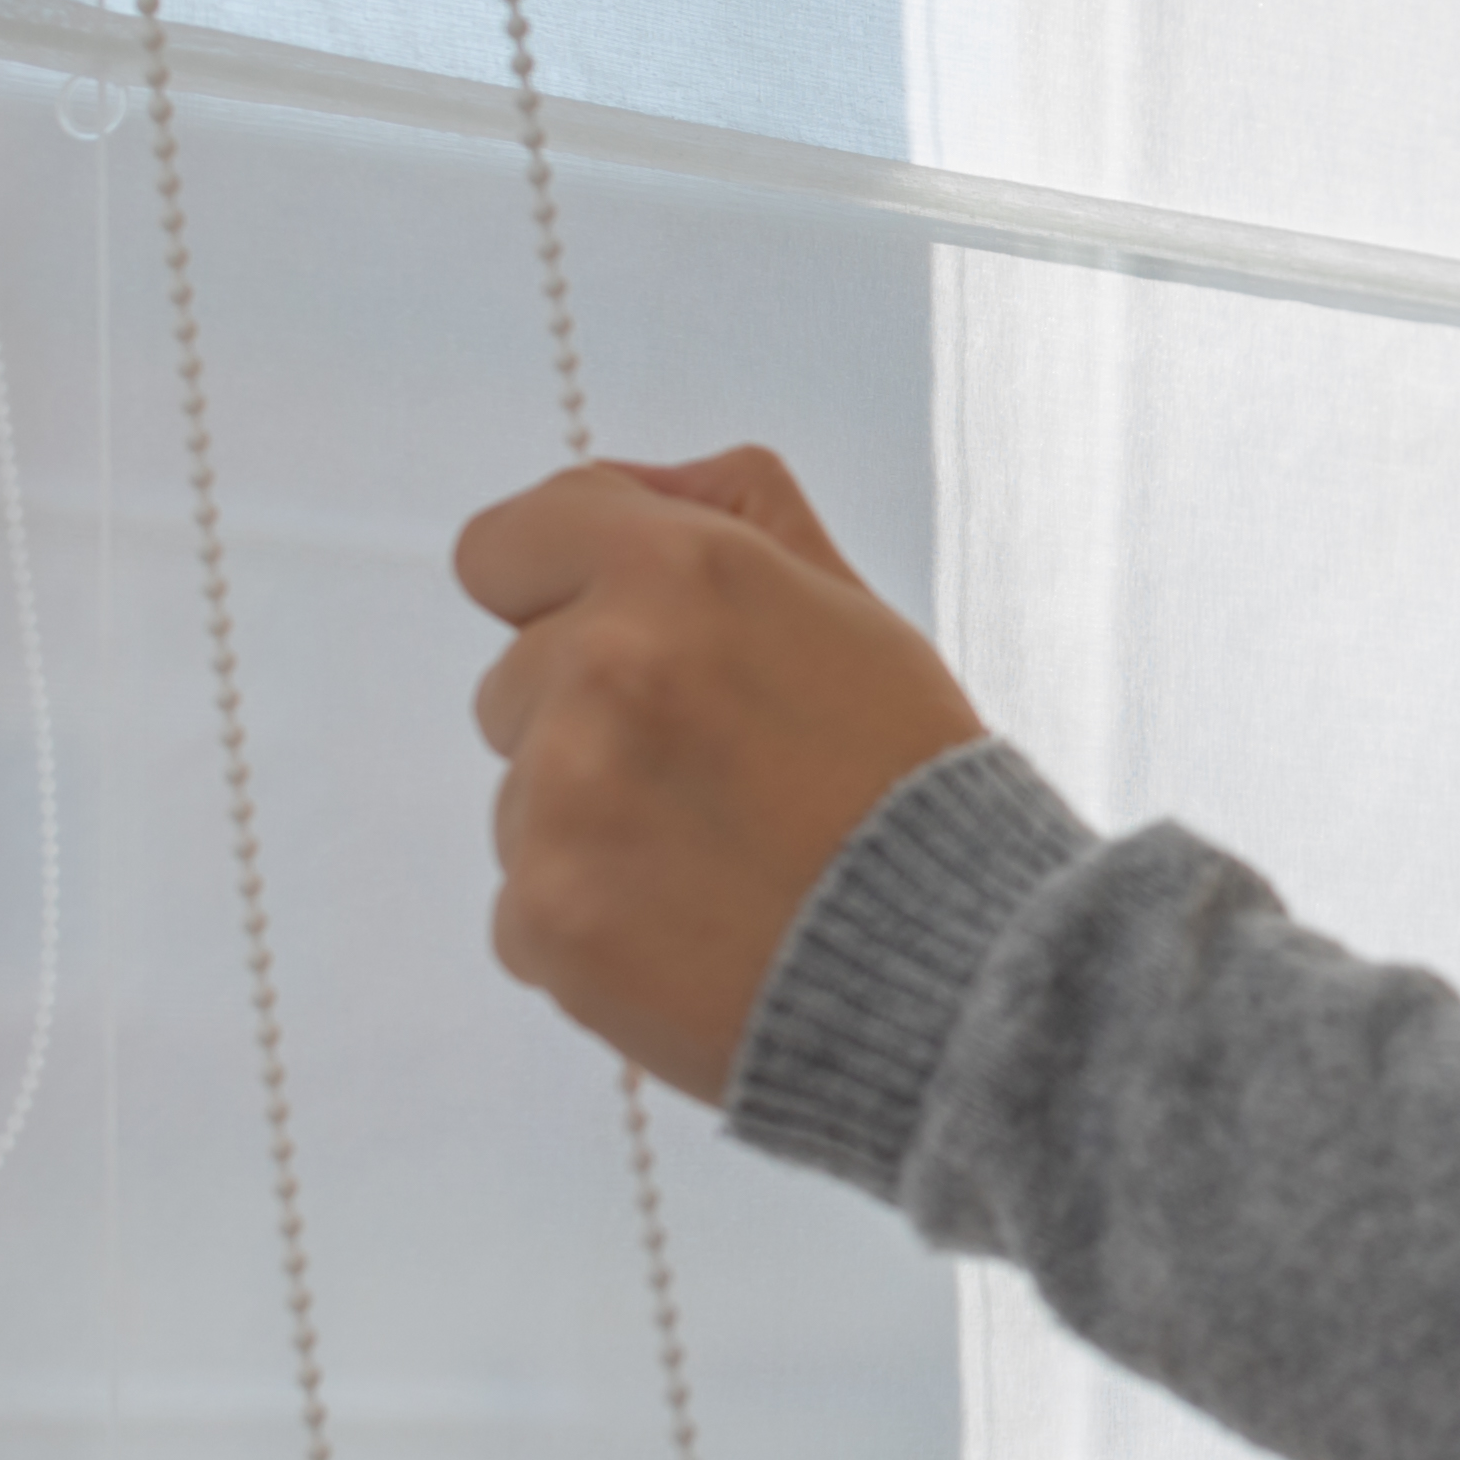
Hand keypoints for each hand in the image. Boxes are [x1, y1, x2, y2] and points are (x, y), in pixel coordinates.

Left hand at [457, 449, 986, 1099]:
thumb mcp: (851, 609)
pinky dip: (591, 923)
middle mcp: (603, 666)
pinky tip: (690, 931)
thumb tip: (632, 484)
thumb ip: (734, 512)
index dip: (551, 590)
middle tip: (713, 778)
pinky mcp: (544, 913)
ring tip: (714, 863)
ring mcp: (560, 796)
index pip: (502, 545)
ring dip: (590, 827)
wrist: (958, 975)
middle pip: (509, 684)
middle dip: (585, 722)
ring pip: (519, 798)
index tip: (608, 640)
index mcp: (677, 570)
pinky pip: (524, 904)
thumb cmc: (909, 787)